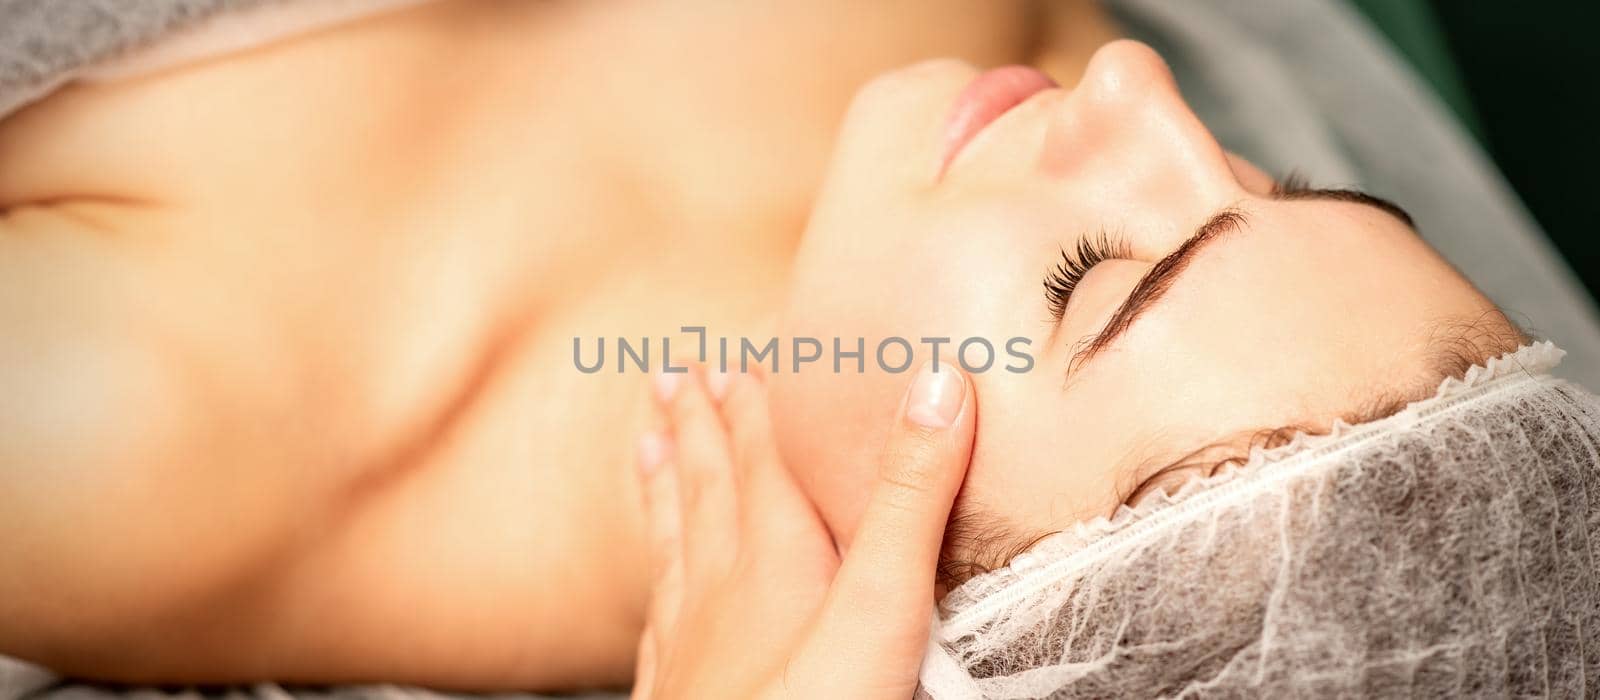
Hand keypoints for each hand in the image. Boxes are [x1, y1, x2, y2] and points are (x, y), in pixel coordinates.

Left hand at [630, 361, 974, 699]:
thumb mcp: (882, 602)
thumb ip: (908, 499)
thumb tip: (939, 382)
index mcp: (772, 559)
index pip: (759, 461)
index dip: (749, 406)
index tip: (729, 358)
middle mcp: (719, 594)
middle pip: (705, 492)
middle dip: (693, 430)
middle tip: (671, 375)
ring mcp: (689, 651)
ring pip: (672, 549)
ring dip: (662, 491)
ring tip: (642, 446)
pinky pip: (658, 622)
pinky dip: (657, 588)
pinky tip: (655, 594)